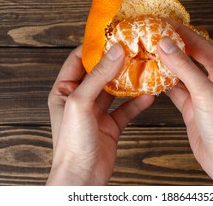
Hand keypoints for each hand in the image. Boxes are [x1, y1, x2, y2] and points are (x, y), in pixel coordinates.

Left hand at [46, 44, 153, 184]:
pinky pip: (125, 109)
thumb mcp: (81, 102)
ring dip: (128, 80)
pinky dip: (137, 102)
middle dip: (115, 61)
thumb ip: (98, 76)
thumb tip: (115, 51)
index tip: (111, 36)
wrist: (82, 176)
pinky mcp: (110, 125)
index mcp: (64, 90)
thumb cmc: (71, 142)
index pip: (77, 60)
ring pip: (114, 90)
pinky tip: (149, 95)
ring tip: (143, 67)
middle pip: (99, 73)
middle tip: (132, 48)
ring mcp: (96, 112)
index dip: (93, 47)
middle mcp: (80, 99)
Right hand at [158, 22, 212, 184]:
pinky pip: (176, 88)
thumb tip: (166, 43)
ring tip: (148, 52)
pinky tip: (151, 76)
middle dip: (174, 45)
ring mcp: (203, 93)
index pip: (201, 44)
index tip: (162, 21)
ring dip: (167, 63)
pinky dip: (164, 82)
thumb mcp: (205, 93)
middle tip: (154, 33)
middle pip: (191, 55)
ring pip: (182, 72)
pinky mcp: (192, 106)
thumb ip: (184, 67)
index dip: (181, 32)